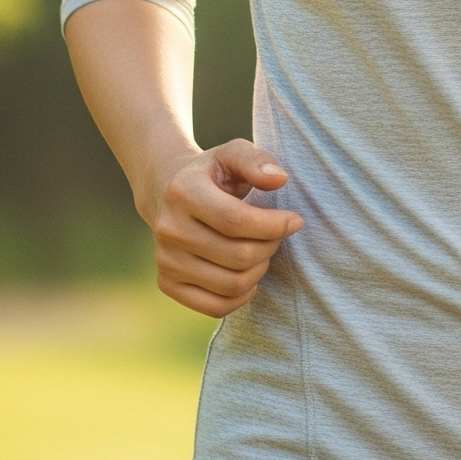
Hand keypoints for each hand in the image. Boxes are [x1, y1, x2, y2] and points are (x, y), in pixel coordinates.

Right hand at [146, 140, 302, 319]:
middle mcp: (168, 229)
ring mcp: (165, 260)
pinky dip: (242, 296)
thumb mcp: (233, 152)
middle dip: (271, 246)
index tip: (295, 220)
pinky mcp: (167, 284)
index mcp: (183, 192)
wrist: (167, 192)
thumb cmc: (213, 173)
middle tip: (278, 234)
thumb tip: (279, 180)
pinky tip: (250, 275)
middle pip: (238, 255)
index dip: (274, 225)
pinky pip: (215, 306)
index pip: (236, 220)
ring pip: (231, 284)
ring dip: (260, 269)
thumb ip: (257, 160)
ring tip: (264, 250)